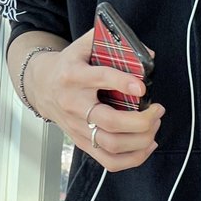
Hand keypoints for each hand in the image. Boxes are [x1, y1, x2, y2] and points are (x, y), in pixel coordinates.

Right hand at [25, 29, 163, 172]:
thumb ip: (109, 40)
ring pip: (112, 145)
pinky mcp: (81, 142)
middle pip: (110, 122)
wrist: (42, 86)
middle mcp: (75, 104)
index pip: (100, 79)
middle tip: (157, 110)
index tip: (142, 86)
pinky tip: (146, 145)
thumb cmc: (68, 64)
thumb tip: (146, 53)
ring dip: (140, 140)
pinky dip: (132, 158)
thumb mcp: (83, 45)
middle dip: (141, 121)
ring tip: (154, 125)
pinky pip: (108, 161)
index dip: (123, 82)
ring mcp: (77, 127)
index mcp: (74, 75)